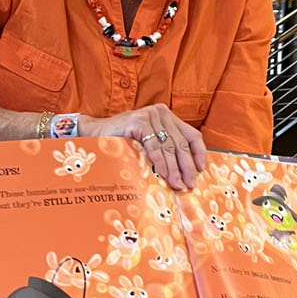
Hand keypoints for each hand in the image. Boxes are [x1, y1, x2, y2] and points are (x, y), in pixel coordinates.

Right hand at [81, 105, 205, 190]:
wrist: (95, 133)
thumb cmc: (122, 141)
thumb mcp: (149, 142)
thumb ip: (165, 149)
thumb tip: (184, 173)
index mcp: (167, 116)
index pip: (192, 134)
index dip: (198, 153)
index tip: (201, 170)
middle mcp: (161, 112)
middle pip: (181, 143)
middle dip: (187, 167)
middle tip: (190, 184)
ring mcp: (150, 115)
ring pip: (169, 147)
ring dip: (175, 169)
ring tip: (178, 185)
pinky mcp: (140, 122)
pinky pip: (155, 147)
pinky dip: (161, 163)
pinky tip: (164, 176)